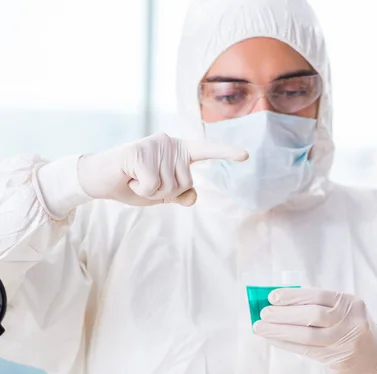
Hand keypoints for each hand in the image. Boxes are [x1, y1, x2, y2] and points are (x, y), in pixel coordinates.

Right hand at [78, 133, 246, 206]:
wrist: (99, 179)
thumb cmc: (133, 184)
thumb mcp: (161, 194)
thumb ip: (179, 194)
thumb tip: (192, 197)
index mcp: (178, 151)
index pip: (206, 151)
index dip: (226, 153)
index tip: (246, 155)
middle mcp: (170, 143)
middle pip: (186, 183)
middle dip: (166, 193)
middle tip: (145, 183)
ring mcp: (156, 144)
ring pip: (170, 186)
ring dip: (152, 192)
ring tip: (136, 180)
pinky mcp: (140, 151)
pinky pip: (153, 185)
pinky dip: (141, 189)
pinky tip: (130, 178)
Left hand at [253, 288, 376, 373]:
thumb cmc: (351, 326)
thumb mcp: (344, 309)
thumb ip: (319, 304)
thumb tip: (281, 301)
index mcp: (350, 303)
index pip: (319, 295)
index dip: (294, 295)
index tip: (273, 296)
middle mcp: (350, 321)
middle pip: (312, 315)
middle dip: (284, 314)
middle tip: (263, 312)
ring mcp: (344, 342)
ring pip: (307, 335)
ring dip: (280, 330)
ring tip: (261, 327)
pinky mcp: (337, 359)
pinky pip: (306, 350)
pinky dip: (286, 343)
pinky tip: (273, 339)